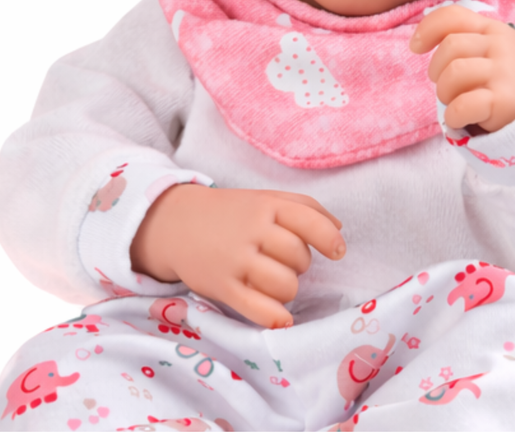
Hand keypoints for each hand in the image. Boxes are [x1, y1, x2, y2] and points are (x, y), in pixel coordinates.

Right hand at [129, 185, 343, 328]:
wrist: (176, 223)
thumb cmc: (231, 213)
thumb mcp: (264, 198)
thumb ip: (303, 208)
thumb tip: (339, 230)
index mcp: (267, 205)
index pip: (309, 220)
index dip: (329, 239)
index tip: (338, 252)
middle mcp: (252, 230)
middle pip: (299, 258)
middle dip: (298, 264)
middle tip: (281, 261)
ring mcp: (236, 259)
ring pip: (285, 285)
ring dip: (287, 289)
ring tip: (272, 281)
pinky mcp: (222, 287)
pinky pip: (259, 309)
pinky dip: (276, 317)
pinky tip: (280, 317)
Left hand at [410, 5, 514, 132]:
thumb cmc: (508, 77)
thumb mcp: (494, 48)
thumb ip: (466, 38)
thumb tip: (420, 41)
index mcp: (492, 29)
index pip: (453, 16)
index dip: (427, 29)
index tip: (416, 47)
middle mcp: (500, 46)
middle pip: (450, 47)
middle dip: (436, 69)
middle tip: (446, 85)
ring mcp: (504, 73)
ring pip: (453, 74)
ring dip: (445, 93)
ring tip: (455, 101)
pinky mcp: (504, 101)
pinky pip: (462, 105)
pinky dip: (453, 116)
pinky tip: (460, 119)